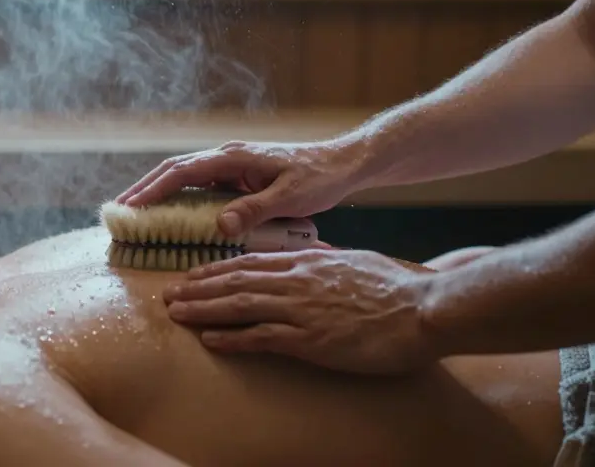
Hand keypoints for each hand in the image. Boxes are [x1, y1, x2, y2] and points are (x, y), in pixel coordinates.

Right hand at [115, 140, 366, 235]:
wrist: (344, 163)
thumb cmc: (320, 177)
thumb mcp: (290, 197)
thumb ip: (255, 210)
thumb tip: (220, 225)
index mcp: (234, 157)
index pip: (183, 171)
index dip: (153, 189)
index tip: (130, 207)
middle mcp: (227, 156)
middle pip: (175, 169)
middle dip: (145, 188)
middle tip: (119, 210)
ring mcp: (232, 165)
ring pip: (186, 176)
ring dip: (160, 191)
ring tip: (136, 213)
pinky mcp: (239, 176)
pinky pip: (202, 186)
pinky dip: (181, 198)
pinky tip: (173, 215)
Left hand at [161, 250, 441, 374]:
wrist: (425, 309)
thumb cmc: (399, 289)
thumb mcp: (356, 263)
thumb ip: (328, 261)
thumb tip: (315, 256)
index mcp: (308, 262)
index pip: (251, 263)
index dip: (217, 269)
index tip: (194, 274)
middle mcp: (297, 281)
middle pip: (235, 282)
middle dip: (199, 288)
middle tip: (170, 294)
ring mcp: (302, 309)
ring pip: (239, 306)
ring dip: (203, 309)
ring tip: (176, 313)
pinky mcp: (310, 339)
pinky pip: (261, 337)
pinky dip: (232, 338)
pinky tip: (210, 339)